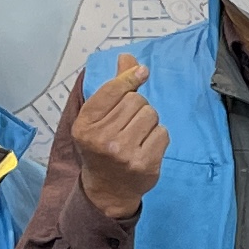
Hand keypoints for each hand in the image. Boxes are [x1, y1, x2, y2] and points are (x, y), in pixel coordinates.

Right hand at [58, 57, 166, 220]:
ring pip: (151, 115)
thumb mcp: (97, 118)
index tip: (140, 72)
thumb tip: (128, 58)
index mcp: (85, 125)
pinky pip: (162, 133)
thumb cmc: (102, 148)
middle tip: (128, 124)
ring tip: (137, 136)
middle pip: (136, 100)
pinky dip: (158, 137)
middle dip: (138, 107)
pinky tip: (146, 147)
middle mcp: (102, 139)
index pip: (112, 89)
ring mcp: (123, 153)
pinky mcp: (144, 164)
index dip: (129, 77)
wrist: (107, 190)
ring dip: (149, 122)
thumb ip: (113, 87)